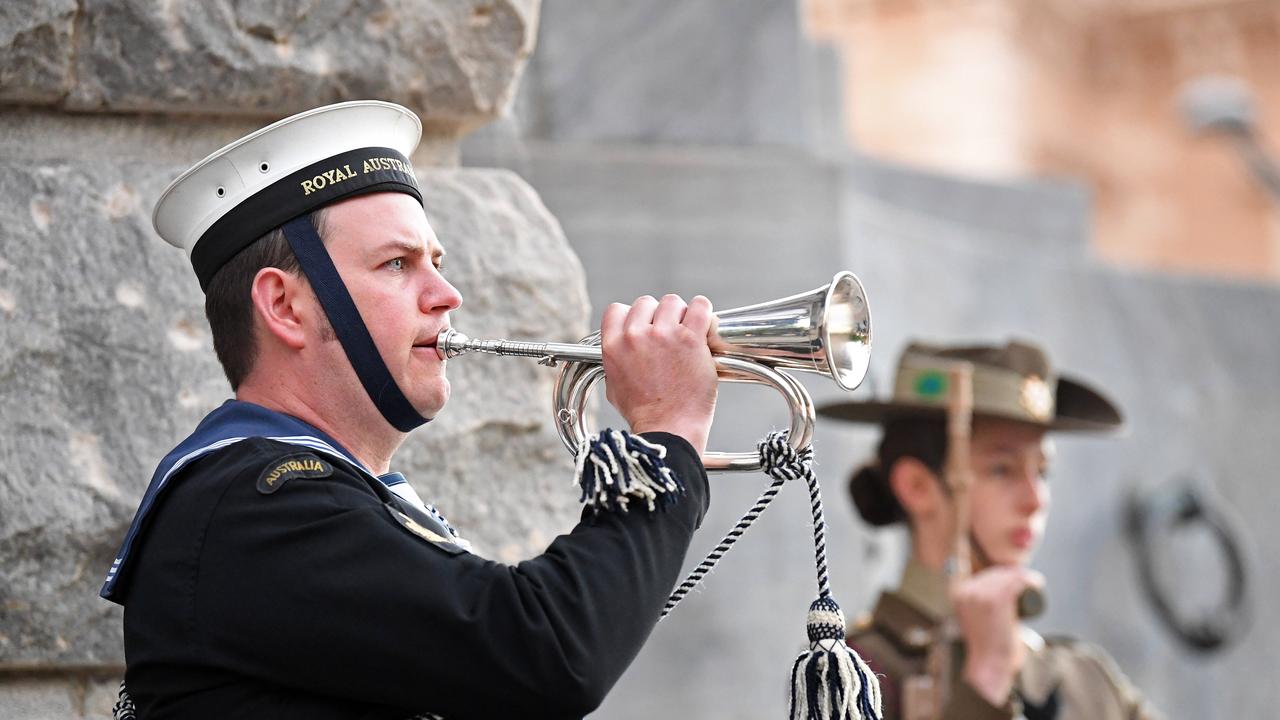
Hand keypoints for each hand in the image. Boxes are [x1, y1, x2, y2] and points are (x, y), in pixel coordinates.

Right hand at [601, 294, 717, 454]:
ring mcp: (664, 335)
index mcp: (613, 345)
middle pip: (646, 303)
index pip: (617, 309)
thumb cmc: (644, 414)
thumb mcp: (615, 386)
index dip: (632, 317)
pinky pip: (700, 307)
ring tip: (687, 334)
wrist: (669, 429)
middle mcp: (635, 336)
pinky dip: (703, 312)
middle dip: (658, 317)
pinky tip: (704, 326)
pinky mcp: (691, 339)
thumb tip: (621, 349)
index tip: (644, 327)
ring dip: (681, 315)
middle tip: (668, 336)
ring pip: (672, 302)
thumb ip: (616, 360)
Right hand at [951, 566, 1043, 705]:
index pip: (983, 574)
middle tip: (1028, 585)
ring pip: (1006, 577)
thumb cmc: (986, 647)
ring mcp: (980, 596)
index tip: (1016, 582)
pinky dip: (1028, 580)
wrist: (989, 665)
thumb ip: (974, 609)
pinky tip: (1036, 582)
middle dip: (1013, 576)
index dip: (1002, 575)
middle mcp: (966, 592)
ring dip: (1023, 577)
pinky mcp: (996, 601)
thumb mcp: (973, 620)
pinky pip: (1015, 582)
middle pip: (995, 573)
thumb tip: (983, 597)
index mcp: (957, 593)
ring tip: (1034, 584)